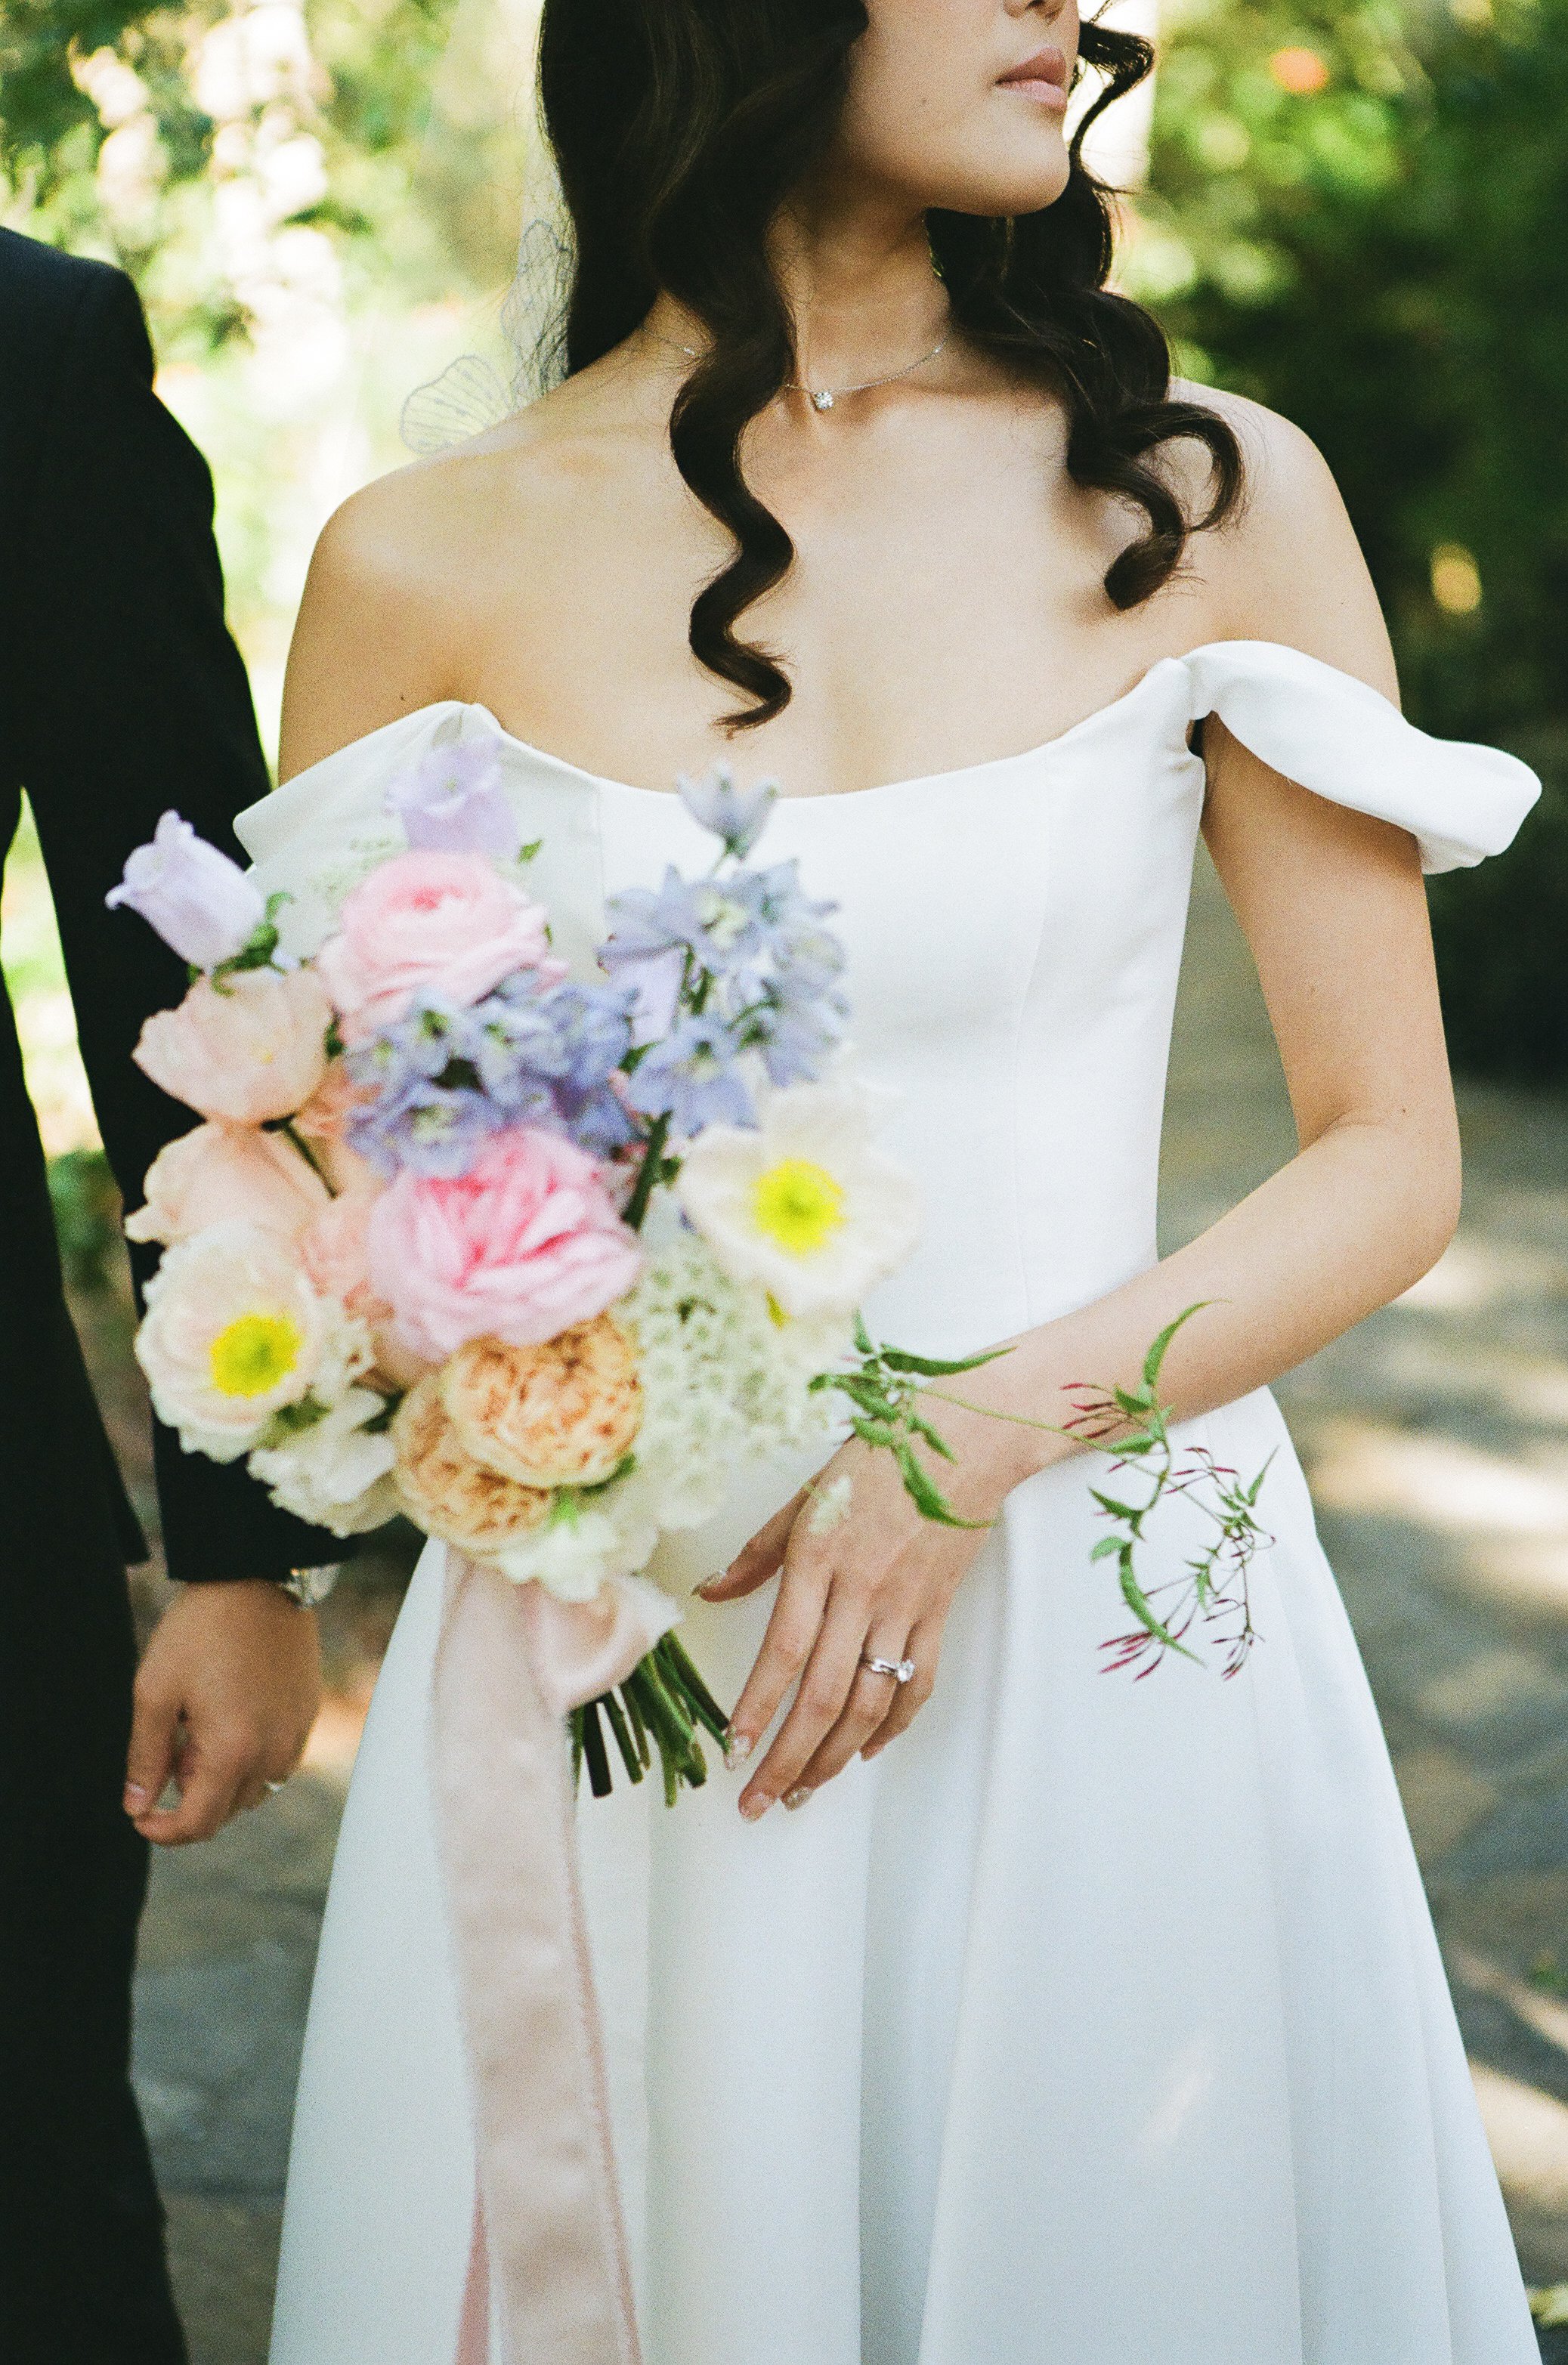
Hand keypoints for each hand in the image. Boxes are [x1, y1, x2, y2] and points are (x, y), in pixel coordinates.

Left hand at [124, 1580, 321, 1844]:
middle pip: (228, 1812)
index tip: (141, 1817)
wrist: (259, 1578)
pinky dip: (252, 1760)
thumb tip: (136, 1807)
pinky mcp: (308, 1715)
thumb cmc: (200, 1631)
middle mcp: (273, 1753)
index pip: (199, 1824)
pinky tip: (232, 1717)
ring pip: (256, 1790)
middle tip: (170, 1750)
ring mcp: (296, 1735)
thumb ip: (145, 1757)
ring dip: (223, 1781)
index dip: (163, 1831)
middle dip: (191, 1798)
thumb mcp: (155, 1692)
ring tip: (201, 1731)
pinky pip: (279, 1762)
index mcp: (233, 1752)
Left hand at [699, 1395, 1033, 1819]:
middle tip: (758, 1802)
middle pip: (823, 1694)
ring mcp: (904, 1608)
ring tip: (803, 1791)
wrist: (967, 1441)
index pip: (783, 1651)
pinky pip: (916, 1685)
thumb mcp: (805, 1496)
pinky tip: (865, 1751)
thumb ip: (758, 1552)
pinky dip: (891, 1727)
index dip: (757, 1708)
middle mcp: (862, 1590)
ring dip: (834, 1758)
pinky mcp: (938, 1615)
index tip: (733, 1752)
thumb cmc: (879, 1459)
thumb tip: (711, 1593)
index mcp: (819, 1558)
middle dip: (787, 1758)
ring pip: (869, 1703)